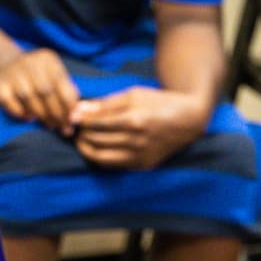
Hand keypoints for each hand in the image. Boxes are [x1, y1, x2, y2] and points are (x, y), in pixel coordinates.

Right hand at [0, 48, 79, 133]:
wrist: (2, 61)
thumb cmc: (36, 73)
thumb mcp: (53, 73)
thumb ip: (66, 90)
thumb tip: (77, 115)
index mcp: (47, 59)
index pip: (62, 86)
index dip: (69, 107)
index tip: (73, 120)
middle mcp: (29, 63)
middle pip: (47, 94)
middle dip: (57, 115)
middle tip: (63, 128)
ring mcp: (12, 74)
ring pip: (30, 100)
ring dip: (42, 116)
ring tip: (49, 124)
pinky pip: (12, 106)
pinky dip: (22, 114)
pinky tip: (30, 117)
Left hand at [70, 86, 209, 168]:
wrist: (188, 120)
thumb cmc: (158, 102)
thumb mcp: (132, 95)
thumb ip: (104, 104)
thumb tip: (79, 110)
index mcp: (134, 120)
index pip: (96, 124)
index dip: (80, 120)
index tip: (72, 116)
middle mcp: (137, 142)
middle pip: (96, 140)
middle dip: (81, 134)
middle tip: (75, 127)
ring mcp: (141, 156)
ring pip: (101, 157)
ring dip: (86, 148)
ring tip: (81, 138)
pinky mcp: (144, 166)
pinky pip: (114, 166)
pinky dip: (100, 158)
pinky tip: (95, 148)